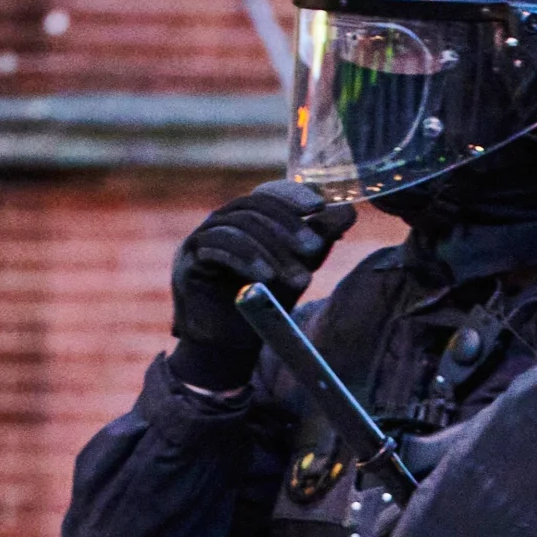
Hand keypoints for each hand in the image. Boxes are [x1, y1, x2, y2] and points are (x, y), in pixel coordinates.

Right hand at [169, 182, 359, 385]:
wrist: (233, 342)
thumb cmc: (265, 301)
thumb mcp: (299, 266)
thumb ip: (318, 240)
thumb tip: (349, 212)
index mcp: (245, 218)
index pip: (267, 194)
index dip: (292, 195)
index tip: (318, 206)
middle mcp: (220, 222)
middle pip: (253, 207)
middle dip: (286, 227)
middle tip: (313, 249)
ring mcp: (199, 238)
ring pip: (237, 226)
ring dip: (270, 249)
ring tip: (297, 277)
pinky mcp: (188, 260)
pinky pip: (215, 246)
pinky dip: (244, 258)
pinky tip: (265, 277)